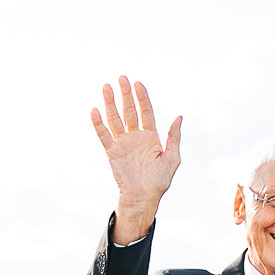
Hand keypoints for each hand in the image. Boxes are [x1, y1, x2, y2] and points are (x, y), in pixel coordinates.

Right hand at [89, 75, 180, 242]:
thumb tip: (179, 116)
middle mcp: (135, 136)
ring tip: (106, 87)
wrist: (144, 197)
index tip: (138, 83)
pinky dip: (98, 124)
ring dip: (110, 103)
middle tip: (121, 78)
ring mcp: (123, 143)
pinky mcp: (112, 152)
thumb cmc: (160, 180)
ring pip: (115, 119)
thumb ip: (174, 136)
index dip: (142, 97)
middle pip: (129, 111)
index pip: (145, 111)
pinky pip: (104, 135)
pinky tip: (95, 110)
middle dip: (125, 95)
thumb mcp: (172, 157)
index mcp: (151, 136)